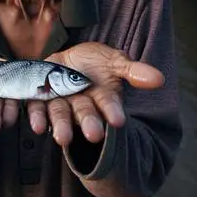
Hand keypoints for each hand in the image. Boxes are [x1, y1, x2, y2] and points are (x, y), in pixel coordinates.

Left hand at [36, 43, 164, 145]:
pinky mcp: (39, 98)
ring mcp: (60, 101)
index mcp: (101, 97)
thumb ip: (133, 70)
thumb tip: (159, 79)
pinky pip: (37, 108)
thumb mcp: (115, 61)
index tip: (118, 120)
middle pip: (85, 114)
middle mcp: (81, 103)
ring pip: (61, 115)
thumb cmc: (96, 62)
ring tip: (62, 138)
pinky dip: (36, 117)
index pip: (108, 104)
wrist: (67, 58)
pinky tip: (37, 127)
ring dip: (62, 126)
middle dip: (89, 123)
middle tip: (93, 135)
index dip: (112, 111)